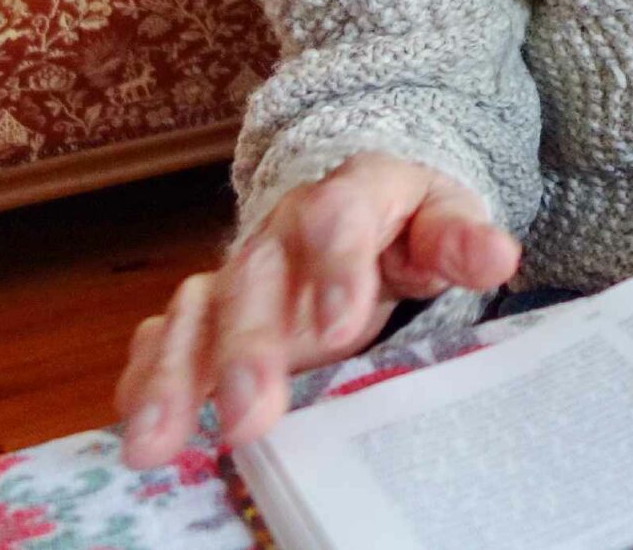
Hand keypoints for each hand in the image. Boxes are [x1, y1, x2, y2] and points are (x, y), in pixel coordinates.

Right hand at [114, 151, 519, 467]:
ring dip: (174, 375)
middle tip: (248, 413)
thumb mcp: (443, 214)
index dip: (336, 267)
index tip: (339, 327)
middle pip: (255, 279)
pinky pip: (164, 335)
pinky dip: (144, 376)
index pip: (338, 218)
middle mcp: (279, 233)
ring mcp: (238, 271)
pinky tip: (135, 425)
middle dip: (246, 347)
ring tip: (157, 440)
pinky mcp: (210, 309)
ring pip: (195, 311)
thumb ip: (460, 238)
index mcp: (347, 196)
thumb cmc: (406, 216)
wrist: (360, 192)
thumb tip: (497, 255)